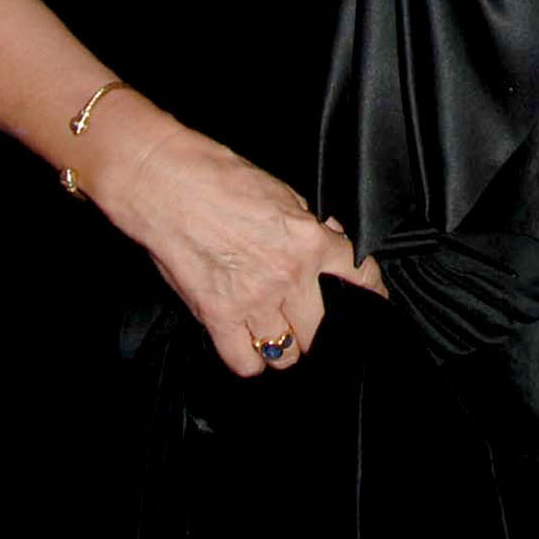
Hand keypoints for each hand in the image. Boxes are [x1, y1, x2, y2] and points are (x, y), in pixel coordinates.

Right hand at [92, 113, 386, 376]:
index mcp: (309, 240)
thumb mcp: (281, 191)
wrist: (165, 184)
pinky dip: (249, 360)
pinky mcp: (217, 316)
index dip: (371, 294)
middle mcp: (287, 276)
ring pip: (285, 353)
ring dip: (285, 348)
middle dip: (318, 329)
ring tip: (278, 337)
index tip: (372, 302)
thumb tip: (330, 240)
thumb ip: (310, 224)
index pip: (359, 276)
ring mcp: (252, 301)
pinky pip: (244, 361)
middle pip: (321, 328)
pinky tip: (248, 347)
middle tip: (309, 323)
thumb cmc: (219, 178)